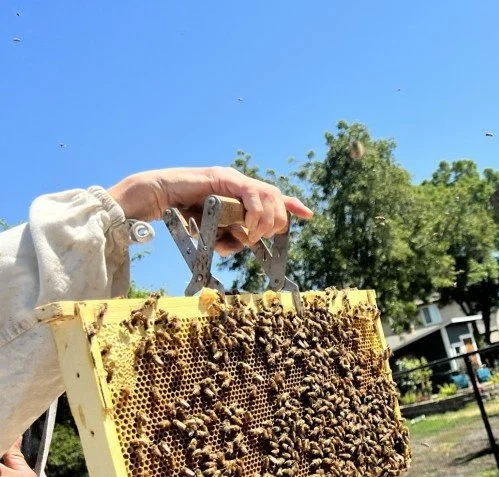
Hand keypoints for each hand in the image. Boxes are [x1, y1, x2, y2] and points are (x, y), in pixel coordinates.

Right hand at [107, 167, 313, 253]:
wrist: (158, 198)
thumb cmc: (183, 215)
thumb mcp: (215, 231)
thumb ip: (231, 237)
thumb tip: (242, 245)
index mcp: (241, 194)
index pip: (274, 196)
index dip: (292, 205)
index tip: (308, 214)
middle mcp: (241, 183)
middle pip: (276, 198)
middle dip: (276, 222)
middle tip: (260, 238)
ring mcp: (233, 178)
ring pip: (268, 196)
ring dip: (265, 220)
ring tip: (251, 235)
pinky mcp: (223, 177)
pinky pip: (251, 193)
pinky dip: (254, 212)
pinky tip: (247, 226)